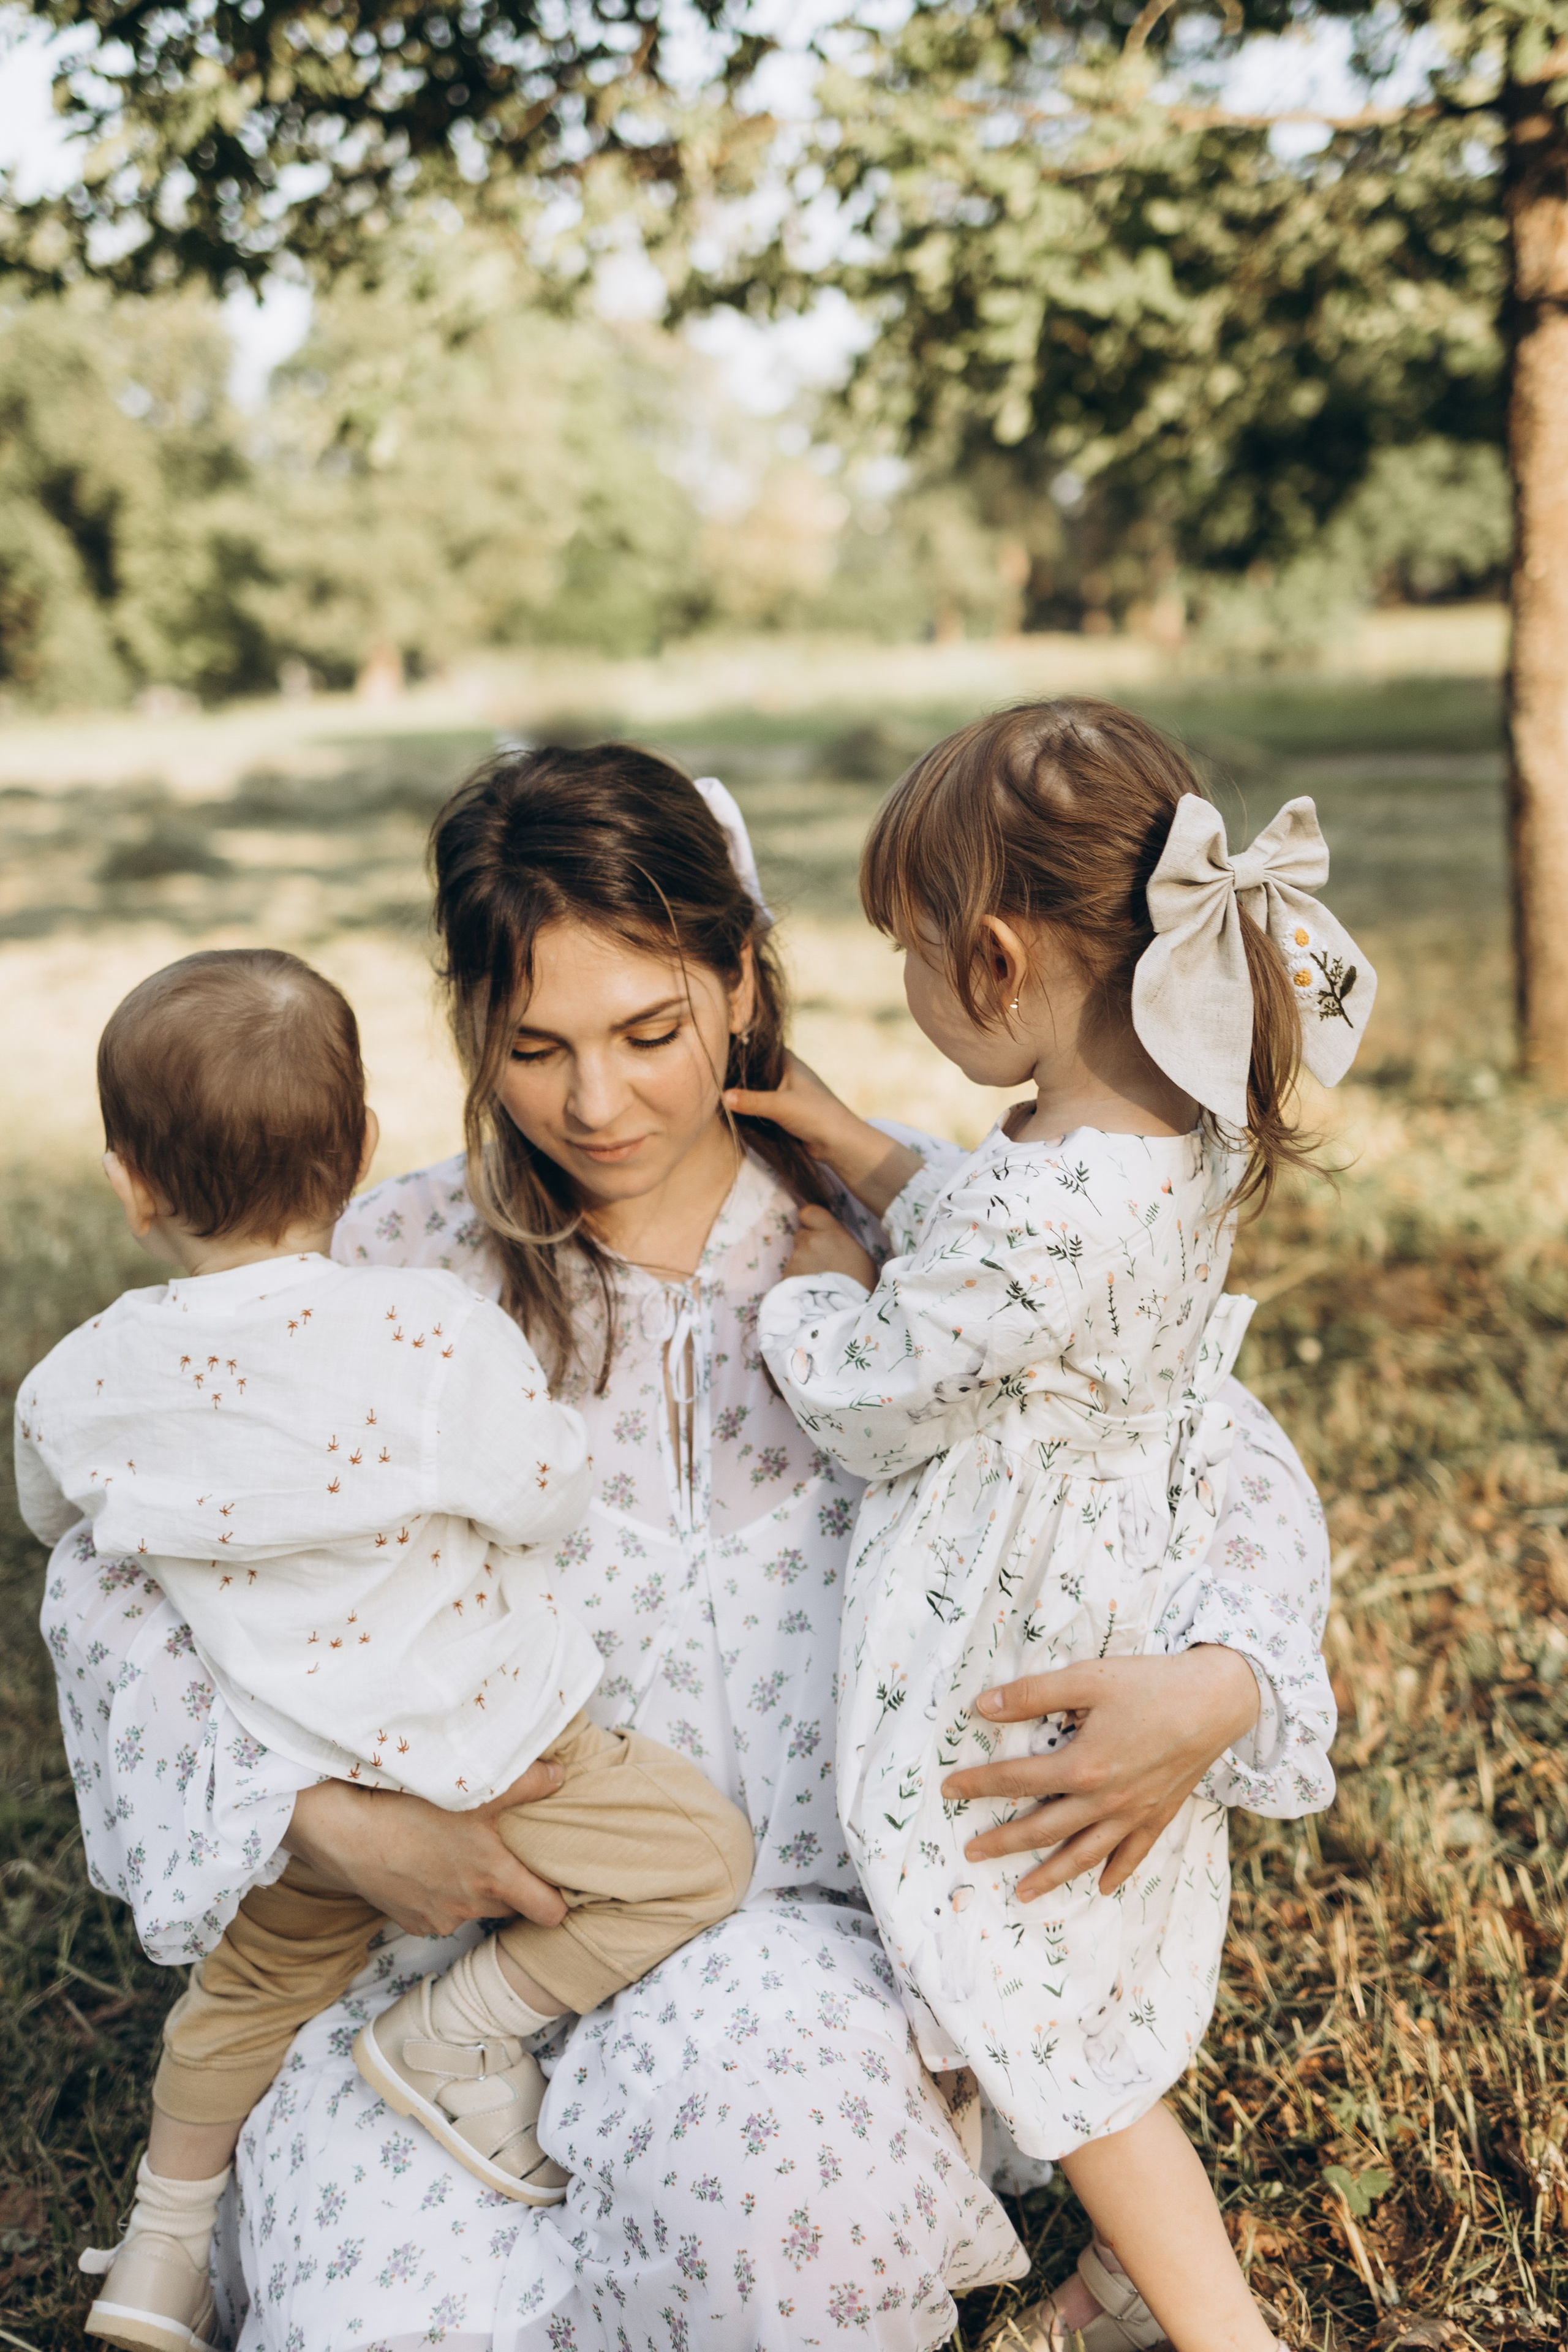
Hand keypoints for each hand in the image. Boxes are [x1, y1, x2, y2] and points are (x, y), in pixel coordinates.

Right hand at [282, 1757, 569, 1937]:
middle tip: (511, 1855)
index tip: (560, 1882)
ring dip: (474, 1887)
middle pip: (512, 1906)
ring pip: (474, 1906)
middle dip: (516, 1887)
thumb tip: (561, 1775)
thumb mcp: (477, 1789)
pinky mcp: (411, 1921)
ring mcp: (439, 1917)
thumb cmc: (413, 1808)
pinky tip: (428, 1864)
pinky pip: (440, 1911)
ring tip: (462, 1853)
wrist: (348, 1832)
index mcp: (496, 1878)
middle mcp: (471, 1905)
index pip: (549, 1913)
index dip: (559, 1900)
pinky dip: (440, 1893)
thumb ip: (528, 1783)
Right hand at [725, 1052, 922, 1216]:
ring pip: (758, 1087)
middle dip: (738, 1072)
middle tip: (712, 1072)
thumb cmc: (815, 1114)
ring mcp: (786, 1091)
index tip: (719, 1046)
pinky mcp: (784, 1110)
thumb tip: (722, 1096)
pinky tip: (732, 1107)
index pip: (761, 1046)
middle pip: (756, 1067)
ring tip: (716, 1088)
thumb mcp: (779, 1105)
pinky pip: (761, 1103)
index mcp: (789, 1061)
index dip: (742, 1045)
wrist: (838, 1142)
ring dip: (743, 1091)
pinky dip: (750, 1105)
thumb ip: (750, 1100)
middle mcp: (787, 1073)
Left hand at [781, 1203, 877, 1287]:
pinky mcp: (787, 1276)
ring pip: (796, 1255)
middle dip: (808, 1245)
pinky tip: (811, 1289)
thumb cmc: (860, 1284)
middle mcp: (810, 1241)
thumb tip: (826, 1235)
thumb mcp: (858, 1253)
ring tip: (818, 1280)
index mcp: (831, 1232)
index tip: (816, 1231)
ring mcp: (796, 1259)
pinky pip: (791, 1272)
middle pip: (801, 1235)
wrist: (846, 1312)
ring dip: (803, 1264)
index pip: (808, 1212)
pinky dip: (797, 1278)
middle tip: (821, 1262)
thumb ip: (838, 1238)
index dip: (810, 1221)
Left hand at [940, 1648, 1260, 1899]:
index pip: (1016, 1780)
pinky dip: (1115, 1872)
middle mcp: (1105, 1799)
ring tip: (1022, 1893)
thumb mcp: (1087, 1678)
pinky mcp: (1160, 1814)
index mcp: (1081, 1766)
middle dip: (1003, 1842)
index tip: (949, 1791)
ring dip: (1050, 1875)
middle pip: (1043, 1828)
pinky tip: (1100, 1887)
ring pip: (1083, 1853)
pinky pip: (1133, 1854)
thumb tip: (983, 1707)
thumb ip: (1032, 1694)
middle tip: (971, 1854)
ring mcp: (1134, 1813)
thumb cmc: (1150, 1684)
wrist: (1217, 1699)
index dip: (979, 1785)